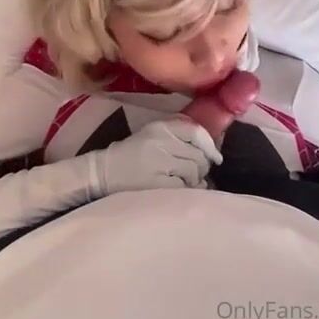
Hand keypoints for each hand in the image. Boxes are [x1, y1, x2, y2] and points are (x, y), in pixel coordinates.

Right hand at [94, 118, 222, 194]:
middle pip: (198, 155)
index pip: (196, 132)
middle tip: (195, 175)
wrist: (102, 173)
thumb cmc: (131, 155)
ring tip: (183, 183)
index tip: (215, 158)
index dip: (210, 146)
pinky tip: (178, 191)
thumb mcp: (153, 135)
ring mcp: (158, 162)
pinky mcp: (156, 183)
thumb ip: (179, 136)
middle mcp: (161, 141)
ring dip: (194, 180)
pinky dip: (186, 191)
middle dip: (201, 167)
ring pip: (193, 171)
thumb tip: (211, 151)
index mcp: (160, 127)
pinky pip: (184, 187)